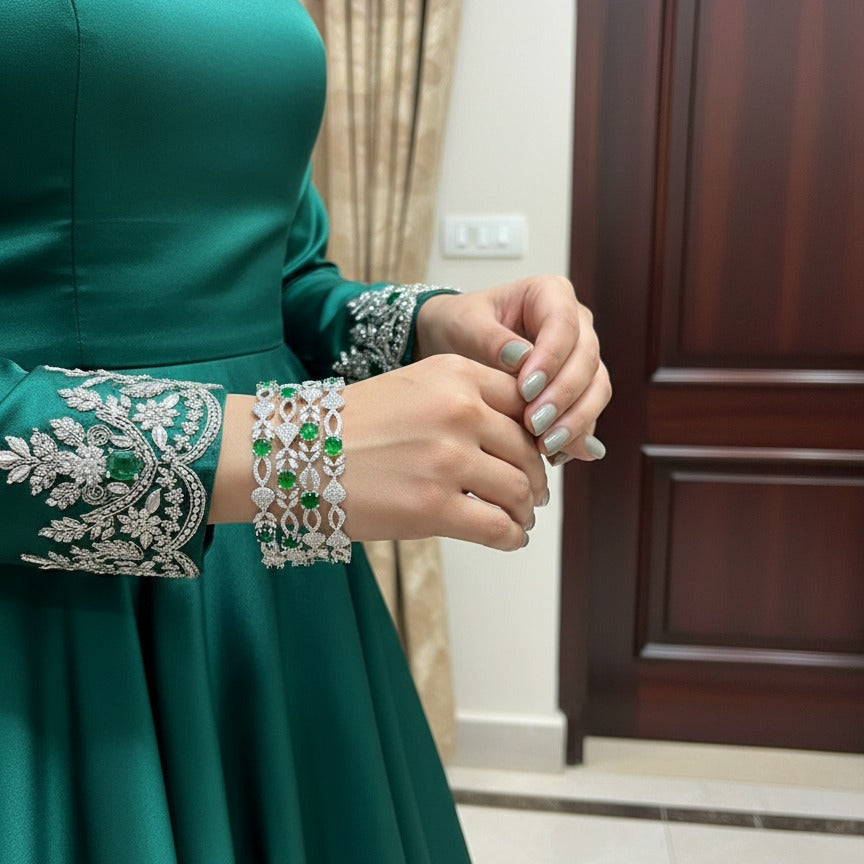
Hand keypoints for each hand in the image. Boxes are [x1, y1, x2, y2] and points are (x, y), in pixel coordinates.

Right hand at [339, 354, 547, 549]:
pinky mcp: (433, 507)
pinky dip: (513, 537)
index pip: (526, 402)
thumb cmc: (352, 425)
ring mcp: (447, 459)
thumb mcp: (415, 386)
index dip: (537, 434)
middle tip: (531, 494)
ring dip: (525, 511)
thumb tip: (521, 437)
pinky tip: (508, 538)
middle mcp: (459, 410)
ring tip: (517, 518)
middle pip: (529, 450)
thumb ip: (467, 400)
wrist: (293, 454)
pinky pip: (499, 527)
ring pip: (520, 491)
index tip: (535, 454)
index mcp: (456, 374)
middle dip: (536, 478)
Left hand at [415, 276, 611, 463]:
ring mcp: (580, 357)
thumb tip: (521, 358)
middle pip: (588, 360)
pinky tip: (554, 455)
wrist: (455, 343)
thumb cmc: (460, 325)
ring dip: (576, 421)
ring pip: (597, 389)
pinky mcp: (578, 388)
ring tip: (546, 446)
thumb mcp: (465, 325)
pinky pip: (588, 412)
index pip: (564, 325)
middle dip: (564, 398)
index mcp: (551, 295)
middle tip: (535, 426)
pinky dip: (575, 435)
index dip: (551, 360)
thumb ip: (491, 340)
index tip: (526, 390)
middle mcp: (576, 324)